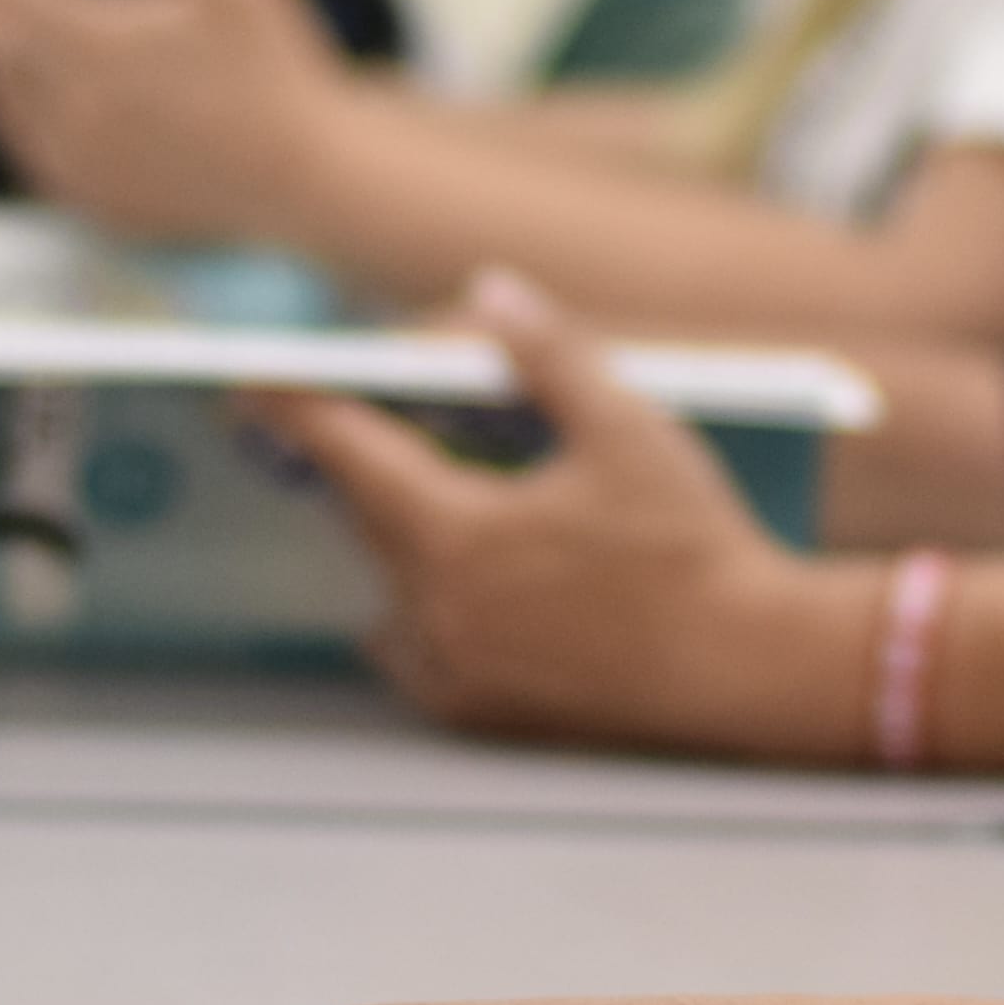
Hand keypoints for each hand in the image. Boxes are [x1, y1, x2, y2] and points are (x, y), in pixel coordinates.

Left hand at [248, 272, 870, 752]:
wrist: (749, 670)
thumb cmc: (694, 546)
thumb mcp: (627, 426)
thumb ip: (547, 353)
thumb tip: (489, 289)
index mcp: (456, 532)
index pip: (350, 452)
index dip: (301, 406)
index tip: (253, 382)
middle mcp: (437, 607)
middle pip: (370, 517)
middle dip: (365, 466)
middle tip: (360, 426)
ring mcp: (457, 668)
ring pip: (392, 587)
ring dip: (402, 540)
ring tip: (434, 504)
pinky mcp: (486, 715)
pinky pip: (419, 655)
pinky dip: (424, 614)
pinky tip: (459, 589)